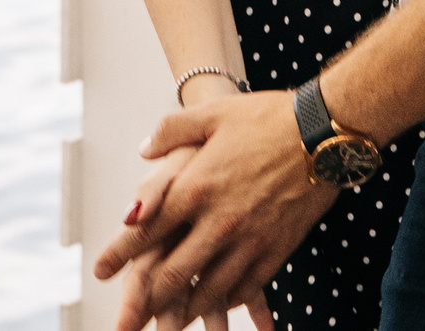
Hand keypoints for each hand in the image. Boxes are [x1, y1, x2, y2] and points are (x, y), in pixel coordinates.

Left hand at [96, 92, 331, 330]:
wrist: (324, 132)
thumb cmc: (268, 118)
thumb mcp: (213, 114)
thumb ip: (171, 131)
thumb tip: (144, 151)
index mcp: (196, 187)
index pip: (146, 229)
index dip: (119, 253)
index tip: (99, 271)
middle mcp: (218, 221)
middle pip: (173, 272)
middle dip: (145, 301)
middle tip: (127, 319)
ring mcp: (249, 239)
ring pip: (208, 288)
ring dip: (185, 309)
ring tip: (170, 324)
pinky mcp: (276, 249)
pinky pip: (246, 286)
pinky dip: (227, 300)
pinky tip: (219, 304)